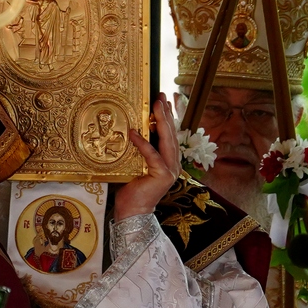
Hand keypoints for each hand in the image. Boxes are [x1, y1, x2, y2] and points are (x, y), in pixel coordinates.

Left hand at [112, 96, 179, 218]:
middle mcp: (174, 163)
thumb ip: (142, 150)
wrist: (133, 210)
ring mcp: (171, 170)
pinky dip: (143, 143)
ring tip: (156, 107)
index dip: (168, 117)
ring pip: (167, 141)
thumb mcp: (138, 163)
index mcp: (169, 160)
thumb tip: (136, 128)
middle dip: (167, 114)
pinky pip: (152, 155)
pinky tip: (135, 133)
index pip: (170, 135)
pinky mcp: (163, 175)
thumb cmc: (133, 188)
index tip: (164, 101)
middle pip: (172, 134)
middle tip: (161, 97)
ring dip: (161, 122)